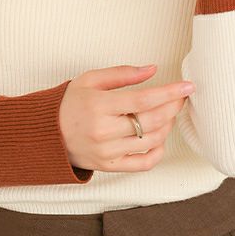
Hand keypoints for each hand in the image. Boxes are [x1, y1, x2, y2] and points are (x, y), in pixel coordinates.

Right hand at [59, 63, 194, 172]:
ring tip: (168, 113)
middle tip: (181, 96)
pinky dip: (158, 151)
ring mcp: (107, 152)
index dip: (170, 92)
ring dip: (167, 125)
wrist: (46, 134)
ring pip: (151, 141)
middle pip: (152, 121)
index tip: (188, 86)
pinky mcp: (109, 166)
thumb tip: (153, 69)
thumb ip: (123, 74)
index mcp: (99, 106)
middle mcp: (103, 131)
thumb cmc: (70, 102)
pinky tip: (159, 138)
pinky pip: (143, 163)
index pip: (144, 99)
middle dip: (173, 107)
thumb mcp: (91, 79)